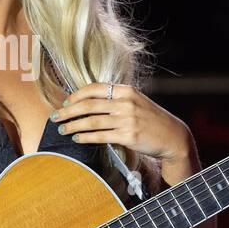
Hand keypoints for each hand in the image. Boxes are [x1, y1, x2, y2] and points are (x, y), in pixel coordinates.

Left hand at [51, 82, 197, 171]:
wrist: (173, 137)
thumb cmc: (151, 120)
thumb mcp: (136, 102)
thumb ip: (116, 100)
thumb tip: (88, 102)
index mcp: (126, 91)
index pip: (95, 88)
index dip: (76, 95)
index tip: (65, 102)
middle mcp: (126, 103)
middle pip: (89, 105)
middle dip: (68, 111)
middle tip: (55, 117)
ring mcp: (127, 119)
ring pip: (92, 121)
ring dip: (73, 125)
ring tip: (62, 130)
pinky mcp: (128, 136)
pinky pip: (100, 136)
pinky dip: (85, 137)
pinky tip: (77, 139)